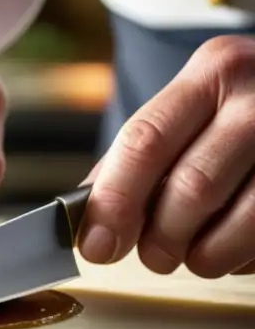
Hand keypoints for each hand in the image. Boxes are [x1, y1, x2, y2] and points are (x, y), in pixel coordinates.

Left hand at [78, 35, 254, 277]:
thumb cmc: (239, 107)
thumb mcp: (192, 105)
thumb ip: (139, 153)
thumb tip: (89, 215)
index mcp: (213, 71)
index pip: (146, 142)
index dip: (115, 201)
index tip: (96, 246)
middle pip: (193, 186)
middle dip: (162, 237)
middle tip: (153, 256)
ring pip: (243, 219)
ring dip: (206, 255)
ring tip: (194, 257)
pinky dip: (244, 256)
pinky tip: (235, 247)